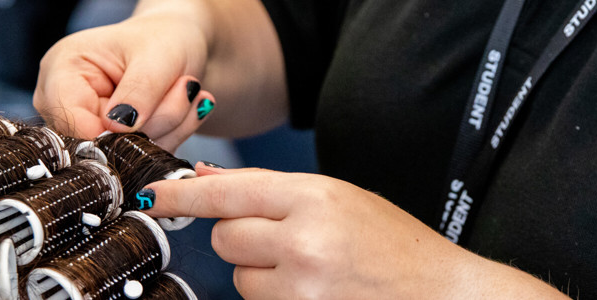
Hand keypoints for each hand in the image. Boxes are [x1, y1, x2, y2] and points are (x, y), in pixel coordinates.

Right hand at [33, 3, 215, 150]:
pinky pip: (145, 158)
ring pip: (129, 155)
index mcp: (62, 71)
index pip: (70, 120)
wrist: (181, 44)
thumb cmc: (163, 39)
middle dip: (154, 124)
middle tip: (185, 88)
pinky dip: (175, 135)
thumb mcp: (157, 55)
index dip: (111, 131)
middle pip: (101, 143)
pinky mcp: (117, 146)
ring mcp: (91, 129)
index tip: (150, 116)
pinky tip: (187, 107)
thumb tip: (118, 128)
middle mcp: (68, 104)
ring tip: (186, 90)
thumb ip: (139, 91)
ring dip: (171, 128)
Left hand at [142, 163, 569, 298]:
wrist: (440, 294)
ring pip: (240, 276)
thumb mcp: (342, 198)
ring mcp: (301, 288)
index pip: (229, 192)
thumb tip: (208, 180)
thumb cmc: (397, 244)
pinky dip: (276, 296)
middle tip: (280, 238)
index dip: (186, 195)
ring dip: (260, 272)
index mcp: (317, 198)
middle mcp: (304, 242)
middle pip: (226, 237)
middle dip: (241, 237)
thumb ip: (275, 190)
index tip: (156, 194)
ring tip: (309, 269)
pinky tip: (314, 289)